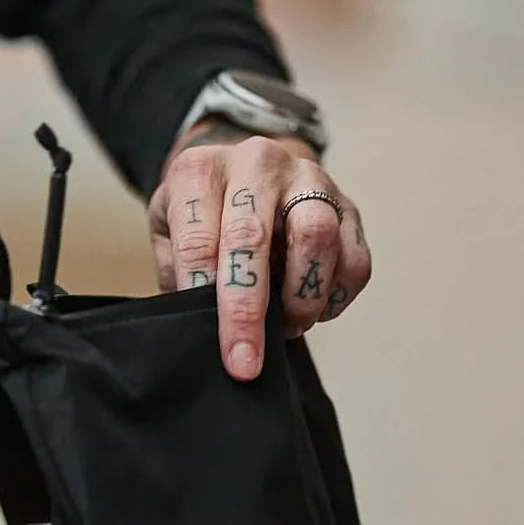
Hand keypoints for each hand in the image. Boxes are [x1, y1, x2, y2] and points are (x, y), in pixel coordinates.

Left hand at [147, 118, 371, 380]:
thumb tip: (200, 325)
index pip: (197, 238)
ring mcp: (306, 178)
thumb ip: (179, 272)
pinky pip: (355, 256)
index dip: (203, 294)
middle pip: (252, 237)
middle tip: (245, 361)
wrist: (240, 172)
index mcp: (200, 171)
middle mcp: (255, 164)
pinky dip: (337, 296)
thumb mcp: (168, 232)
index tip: (211, 340)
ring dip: (301, 297)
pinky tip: (314, 312)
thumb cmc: (201, 212)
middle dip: (247, 310)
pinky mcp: (346, 203)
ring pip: (316, 237)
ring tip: (285, 328)